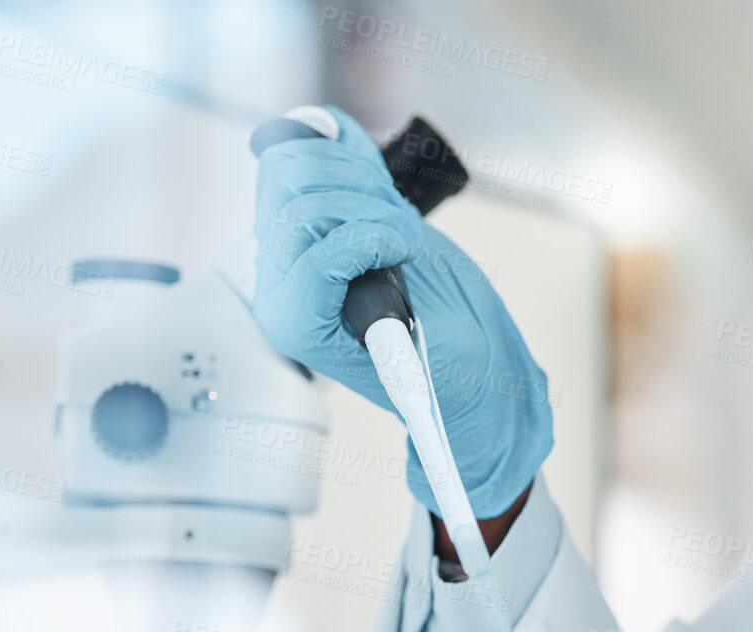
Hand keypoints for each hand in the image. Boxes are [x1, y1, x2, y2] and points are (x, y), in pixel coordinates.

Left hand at [250, 105, 552, 518]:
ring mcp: (294, 245)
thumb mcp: (428, 349)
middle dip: (367, 206)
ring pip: (297, 166)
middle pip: (297, 196)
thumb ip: (386, 299)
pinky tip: (365, 162)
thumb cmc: (453, 367)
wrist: (469, 361)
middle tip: (408, 239)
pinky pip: (304, 147)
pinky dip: (337, 143)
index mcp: (298, 325)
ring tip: (397, 218)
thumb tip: (370, 229)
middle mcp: (282, 283)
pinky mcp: (318, 216)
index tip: (408, 250)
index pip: (308, 244)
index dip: (367, 236)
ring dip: (361, 179)